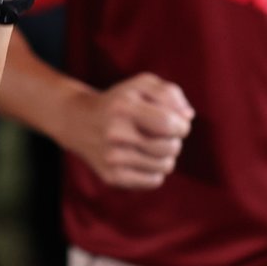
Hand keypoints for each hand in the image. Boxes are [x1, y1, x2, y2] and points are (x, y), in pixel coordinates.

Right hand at [60, 73, 193, 190]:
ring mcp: (112, 158)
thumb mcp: (141, 85)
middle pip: (170, 147)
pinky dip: (155, 170)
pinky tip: (142, 158)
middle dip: (175, 140)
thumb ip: (169, 93)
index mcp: (123, 106)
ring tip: (152, 145)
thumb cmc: (119, 101)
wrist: (78, 122)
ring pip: (165, 166)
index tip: (177, 122)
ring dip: (166, 156)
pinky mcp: (112, 177)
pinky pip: (154, 181)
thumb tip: (188, 117)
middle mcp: (115, 133)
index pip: (168, 123)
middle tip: (162, 134)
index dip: (182, 125)